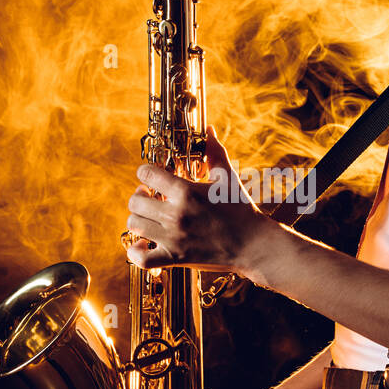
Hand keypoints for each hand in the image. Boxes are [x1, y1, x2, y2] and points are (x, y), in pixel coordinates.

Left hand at [125, 125, 264, 273]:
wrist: (253, 244)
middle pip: (135, 200)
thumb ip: (214, 152)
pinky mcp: (175, 258)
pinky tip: (144, 244)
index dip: (145, 172)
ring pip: (134, 224)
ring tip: (148, 218)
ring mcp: (174, 238)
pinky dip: (136, 251)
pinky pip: (141, 258)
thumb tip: (209, 130)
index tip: (151, 177)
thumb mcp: (227, 177)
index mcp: (186, 191)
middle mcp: (176, 214)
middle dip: (140, 196)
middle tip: (149, 197)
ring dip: (138, 219)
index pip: (146, 174)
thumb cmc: (240, 209)